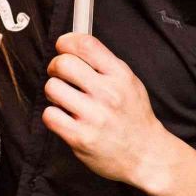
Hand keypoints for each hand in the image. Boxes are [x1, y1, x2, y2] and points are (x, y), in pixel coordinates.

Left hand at [42, 33, 174, 190]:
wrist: (146, 155)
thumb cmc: (135, 117)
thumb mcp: (130, 82)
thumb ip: (105, 65)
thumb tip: (76, 46)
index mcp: (120, 75)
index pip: (86, 44)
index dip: (67, 41)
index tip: (63, 46)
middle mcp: (107, 93)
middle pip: (63, 63)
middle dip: (55, 66)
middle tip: (59, 74)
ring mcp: (93, 116)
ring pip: (52, 88)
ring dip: (53, 92)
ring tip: (64, 98)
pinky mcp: (80, 137)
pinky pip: (50, 115)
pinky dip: (53, 114)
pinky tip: (64, 117)